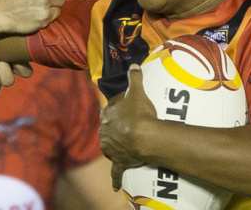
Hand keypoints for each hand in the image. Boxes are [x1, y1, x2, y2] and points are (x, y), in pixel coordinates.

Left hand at [99, 64, 156, 190]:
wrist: (144, 137)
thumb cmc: (139, 113)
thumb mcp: (137, 92)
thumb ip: (134, 78)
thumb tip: (133, 65)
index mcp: (107, 115)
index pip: (108, 110)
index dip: (116, 109)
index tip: (123, 108)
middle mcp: (106, 132)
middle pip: (108, 129)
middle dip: (115, 128)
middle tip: (127, 126)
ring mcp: (112, 148)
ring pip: (110, 146)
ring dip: (115, 146)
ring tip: (124, 145)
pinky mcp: (120, 162)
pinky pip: (117, 172)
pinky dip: (116, 178)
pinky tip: (115, 186)